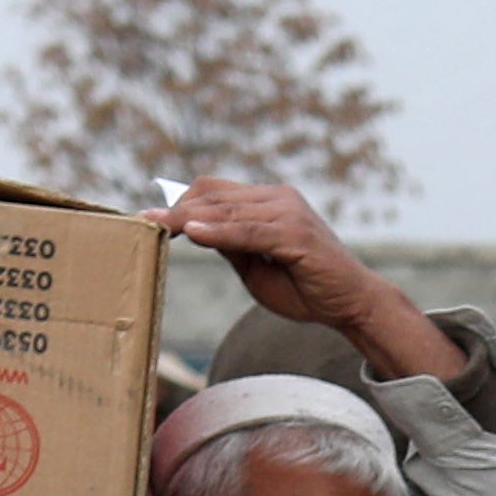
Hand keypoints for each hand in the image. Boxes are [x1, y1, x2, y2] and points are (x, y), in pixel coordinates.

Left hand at [159, 180, 448, 380]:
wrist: (352, 303)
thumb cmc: (307, 288)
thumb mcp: (256, 266)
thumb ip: (231, 245)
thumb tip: (195, 230)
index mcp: (270, 201)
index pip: (215, 192)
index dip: (181, 202)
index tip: (149, 216)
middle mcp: (279, 198)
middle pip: (214, 194)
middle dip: (177, 209)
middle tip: (144, 221)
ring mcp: (288, 211)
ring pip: (226, 210)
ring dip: (188, 219)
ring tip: (156, 225)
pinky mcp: (295, 233)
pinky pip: (247, 230)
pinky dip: (217, 232)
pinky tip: (191, 233)